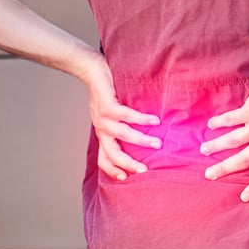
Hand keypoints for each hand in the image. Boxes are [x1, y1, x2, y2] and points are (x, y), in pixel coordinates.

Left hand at [82, 57, 160, 179]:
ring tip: (157, 143)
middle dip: (129, 164)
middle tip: (145, 169)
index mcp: (103, 134)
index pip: (103, 158)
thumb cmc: (107, 91)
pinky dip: (141, 119)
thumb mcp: (111, 114)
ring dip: (141, 141)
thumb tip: (144, 135)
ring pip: (122, 136)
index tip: (126, 178)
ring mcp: (103, 118)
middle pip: (112, 154)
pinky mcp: (108, 106)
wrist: (91, 70)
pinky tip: (154, 120)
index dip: (112, 170)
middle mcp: (102, 129)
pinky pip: (126, 116)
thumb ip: (122, 126)